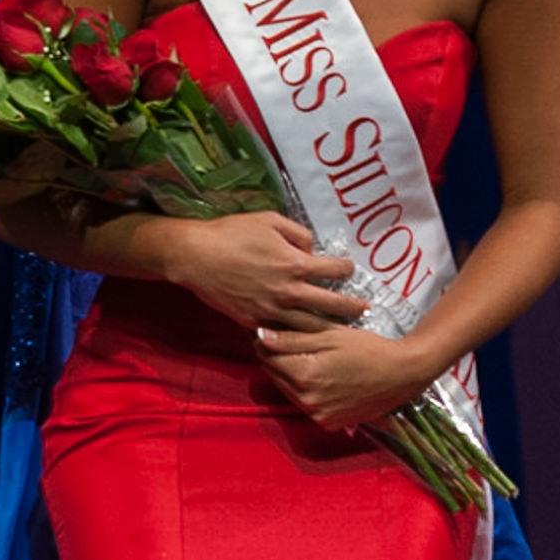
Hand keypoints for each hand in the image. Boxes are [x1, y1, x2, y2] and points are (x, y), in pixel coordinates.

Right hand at [161, 212, 362, 331]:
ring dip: (330, 329)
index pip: (334, 271)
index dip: (346, 269)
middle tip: (365, 309)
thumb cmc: (232, 233)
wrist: (195, 256)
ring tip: (345, 332)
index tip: (349, 269)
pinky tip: (307, 339)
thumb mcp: (270, 220)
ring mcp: (271, 311)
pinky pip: (282, 333)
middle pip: (330, 305)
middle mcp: (288, 292)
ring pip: (310, 327)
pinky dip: (297, 337)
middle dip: (351, 307)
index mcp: (295, 265)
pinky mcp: (254, 322)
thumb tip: (311, 248)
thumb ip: (298, 233)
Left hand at [254, 322, 429, 430]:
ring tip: (302, 358)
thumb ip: (293, 339)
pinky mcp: (329, 423)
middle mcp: (307, 399)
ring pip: (289, 391)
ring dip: (289, 376)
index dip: (265, 341)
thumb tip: (260, 335)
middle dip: (275, 358)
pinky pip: (306, 405)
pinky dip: (306, 392)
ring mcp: (318, 415)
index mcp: (305, 374)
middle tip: (281, 341)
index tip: (267, 330)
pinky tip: (318, 377)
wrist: (403, 374)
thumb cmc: (369, 349)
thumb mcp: (331, 337)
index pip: (268, 357)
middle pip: (275, 376)